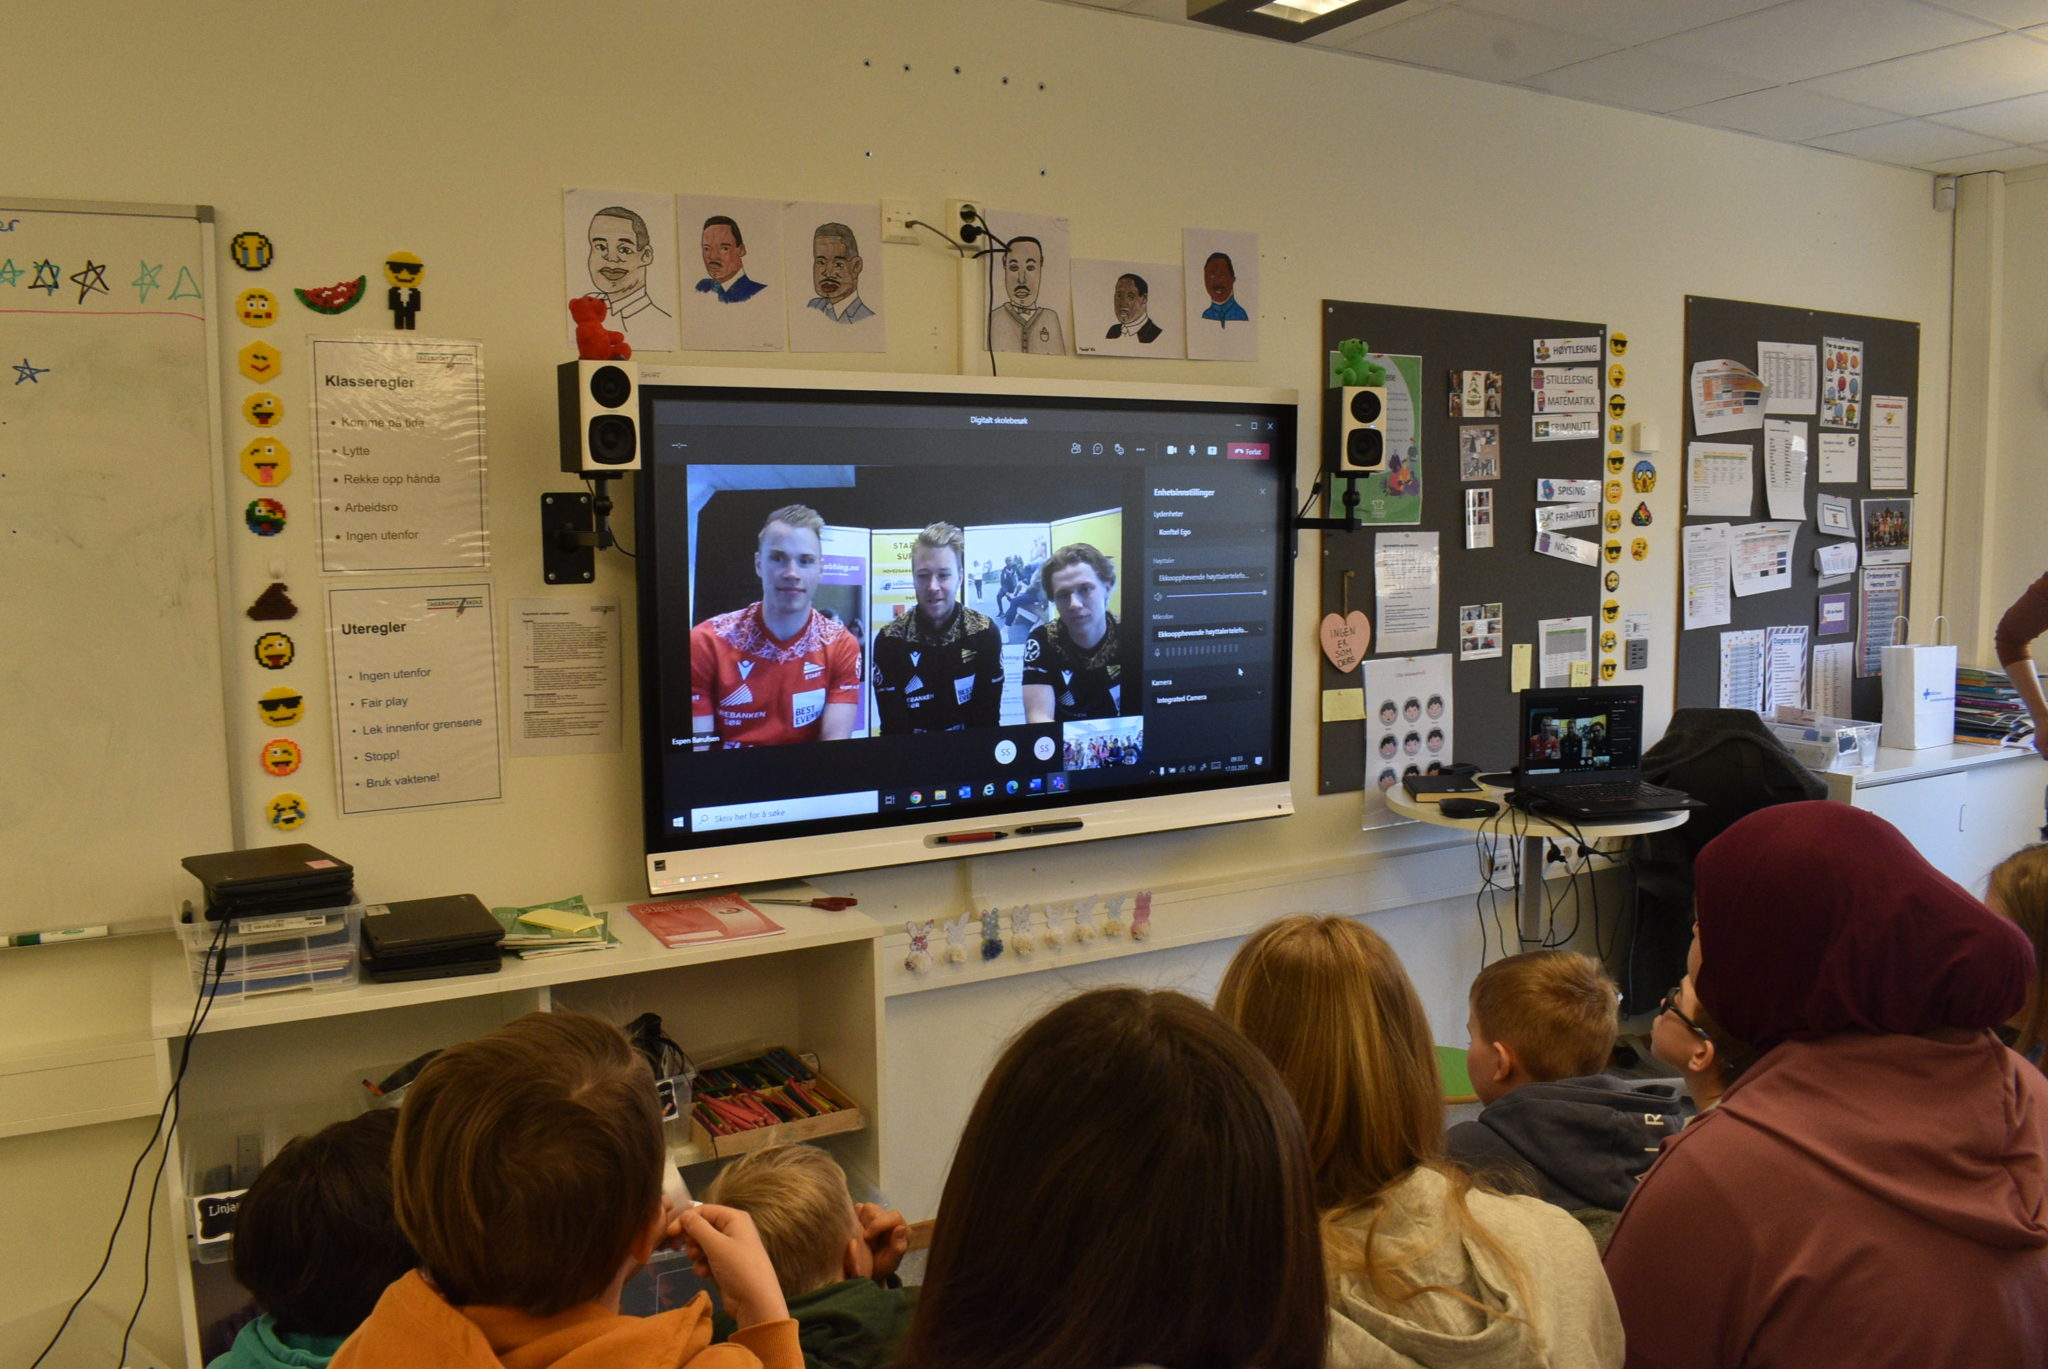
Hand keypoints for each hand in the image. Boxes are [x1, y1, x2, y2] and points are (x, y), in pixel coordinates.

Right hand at [678, 1203, 788, 1327]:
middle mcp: (733, 1229)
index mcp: (734, 1218)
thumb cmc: (738, 1268)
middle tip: (689, 1252)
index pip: (704, 1210)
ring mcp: (730, 1248)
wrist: (755, 1302)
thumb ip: (698, 1227)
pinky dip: (703, 1265)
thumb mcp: (716, 1245)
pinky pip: (707, 1258)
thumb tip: (685, 1214)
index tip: (670, 1233)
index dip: (686, 1220)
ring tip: (700, 1264)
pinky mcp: (725, 1264)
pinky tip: (705, 1274)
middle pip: (702, 1227)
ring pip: (702, 1244)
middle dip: (692, 1239)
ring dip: (696, 1254)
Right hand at [855, 1202, 909, 1281]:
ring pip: (865, 1208)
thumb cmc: (880, 1268)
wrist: (867, 1271)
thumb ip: (898, 1248)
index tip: (866, 1237)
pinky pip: (857, 1209)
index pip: (893, 1217)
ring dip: (860, 1222)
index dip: (878, 1224)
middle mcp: (890, 1219)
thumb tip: (901, 1228)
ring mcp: (878, 1215)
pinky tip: (855, 1231)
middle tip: (863, 1241)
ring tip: (859, 1237)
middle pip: (876, 1210)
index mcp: (901, 1228)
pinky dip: (854, 1219)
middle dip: (866, 1225)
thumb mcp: (889, 1264)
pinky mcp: (865, 1215)